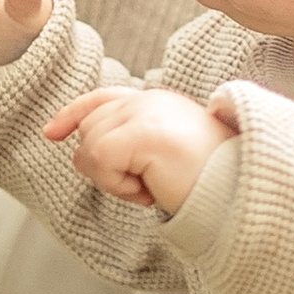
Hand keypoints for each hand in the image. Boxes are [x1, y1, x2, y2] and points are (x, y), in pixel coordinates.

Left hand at [42, 83, 232, 213]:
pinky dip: (117, 185)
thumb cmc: (209, 184)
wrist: (243, 194)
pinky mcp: (144, 132)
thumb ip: (129, 142)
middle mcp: (150, 99)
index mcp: (157, 102)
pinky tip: (148, 191)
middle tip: (144, 186)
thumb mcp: (163, 156)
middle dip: (104, 166)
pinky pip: (100, 160)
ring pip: (90, 146)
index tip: (51, 133)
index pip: (101, 99)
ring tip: (151, 186)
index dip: (72, 114)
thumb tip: (83, 153)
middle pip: (89, 129)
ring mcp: (148, 112)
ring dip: (113, 180)